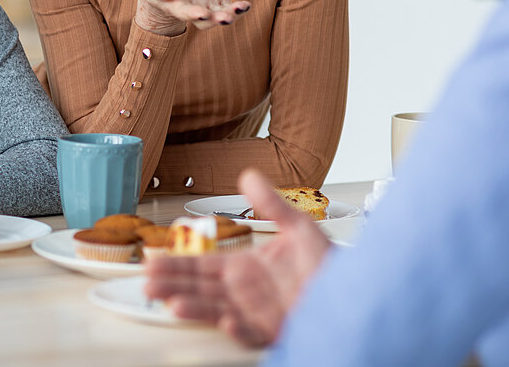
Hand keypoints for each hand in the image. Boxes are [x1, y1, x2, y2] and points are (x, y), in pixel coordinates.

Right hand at [134, 0, 250, 36]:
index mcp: (175, 8)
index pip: (184, 12)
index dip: (192, 13)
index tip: (201, 12)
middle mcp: (193, 12)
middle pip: (205, 20)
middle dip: (215, 19)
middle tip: (225, 18)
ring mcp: (207, 9)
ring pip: (220, 16)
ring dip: (232, 14)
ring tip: (242, 7)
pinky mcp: (217, 3)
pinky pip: (230, 8)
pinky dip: (239, 8)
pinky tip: (246, 5)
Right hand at [144, 169, 330, 346]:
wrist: (360, 292)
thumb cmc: (331, 265)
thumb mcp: (299, 227)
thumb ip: (271, 204)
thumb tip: (248, 175)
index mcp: (246, 268)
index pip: (202, 266)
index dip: (176, 264)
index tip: (153, 262)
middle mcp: (246, 292)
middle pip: (200, 289)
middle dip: (173, 287)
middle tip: (148, 285)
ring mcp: (257, 313)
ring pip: (216, 310)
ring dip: (195, 307)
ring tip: (173, 304)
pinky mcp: (274, 331)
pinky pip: (251, 333)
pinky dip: (238, 329)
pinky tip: (226, 320)